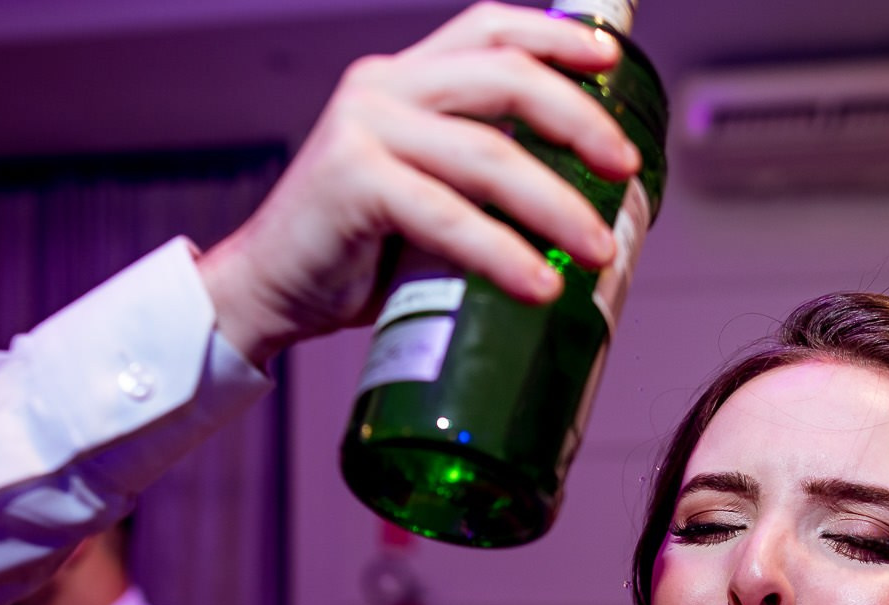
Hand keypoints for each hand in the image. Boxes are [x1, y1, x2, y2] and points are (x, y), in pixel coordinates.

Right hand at [196, 1, 638, 367]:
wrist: (263, 291)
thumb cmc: (349, 251)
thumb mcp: (421, 193)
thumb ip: (477, 180)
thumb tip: (577, 207)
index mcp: (402, 78)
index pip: (488, 28)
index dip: (555, 36)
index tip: (611, 60)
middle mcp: (382, 89)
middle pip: (505, 78)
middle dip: (578, 120)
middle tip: (624, 167)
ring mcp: (364, 131)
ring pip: (488, 154)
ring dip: (555, 203)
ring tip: (595, 249)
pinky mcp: (353, 184)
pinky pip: (448, 216)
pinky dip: (502, 253)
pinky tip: (537, 283)